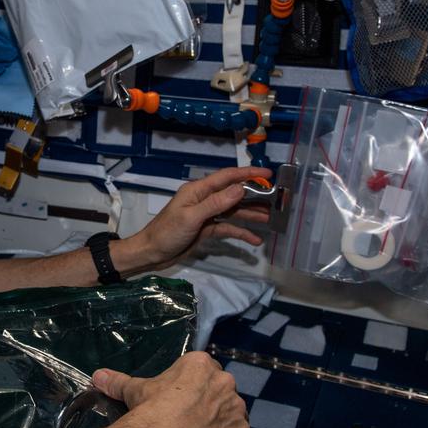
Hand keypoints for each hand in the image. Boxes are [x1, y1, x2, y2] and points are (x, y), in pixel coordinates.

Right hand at [92, 352, 249, 427]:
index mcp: (200, 364)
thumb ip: (119, 381)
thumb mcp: (134, 391)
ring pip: (233, 412)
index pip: (204, 370)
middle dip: (211, 402)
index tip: (184, 400)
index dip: (194, 386)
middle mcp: (224, 380)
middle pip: (222, 390)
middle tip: (192, 419)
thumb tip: (97, 376)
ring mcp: (236, 407)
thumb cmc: (151, 408)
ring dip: (223, 422)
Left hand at [119, 166, 271, 271]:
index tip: (267, 173)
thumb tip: (240, 188)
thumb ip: (216, 203)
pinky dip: (240, 232)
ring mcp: (206, 215)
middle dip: (253, 196)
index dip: (247, 174)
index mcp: (198, 190)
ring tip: (270, 219)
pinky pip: (228, 228)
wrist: (152, 254)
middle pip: (233, 194)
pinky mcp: (206, 229)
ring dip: (250, 215)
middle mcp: (204, 199)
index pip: (227, 177)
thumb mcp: (192, 217)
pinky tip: (254, 239)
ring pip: (233, 212)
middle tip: (275, 200)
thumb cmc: (167, 233)